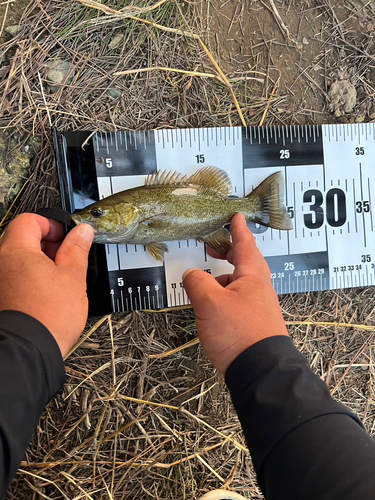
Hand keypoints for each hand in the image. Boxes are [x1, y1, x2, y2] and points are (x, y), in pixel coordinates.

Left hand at [0, 214, 93, 357]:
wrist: (29, 352)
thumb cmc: (48, 318)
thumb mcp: (73, 276)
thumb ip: (77, 249)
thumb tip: (82, 231)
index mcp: (15, 250)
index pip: (30, 220)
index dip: (52, 225)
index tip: (67, 238)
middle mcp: (0, 262)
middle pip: (22, 239)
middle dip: (48, 245)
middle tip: (67, 259)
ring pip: (19, 260)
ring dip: (40, 263)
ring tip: (60, 281)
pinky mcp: (1, 297)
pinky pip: (14, 278)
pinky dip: (31, 279)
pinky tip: (48, 294)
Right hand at [183, 214, 288, 373]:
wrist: (261, 372)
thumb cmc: (238, 332)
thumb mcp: (210, 303)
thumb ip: (197, 283)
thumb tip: (191, 274)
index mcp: (252, 276)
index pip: (245, 245)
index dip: (238, 230)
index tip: (236, 217)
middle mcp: (259, 289)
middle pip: (244, 264)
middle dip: (228, 254)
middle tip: (213, 247)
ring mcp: (258, 307)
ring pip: (238, 285)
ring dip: (222, 280)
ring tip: (204, 286)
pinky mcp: (254, 324)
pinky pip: (236, 302)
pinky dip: (223, 298)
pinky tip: (212, 310)